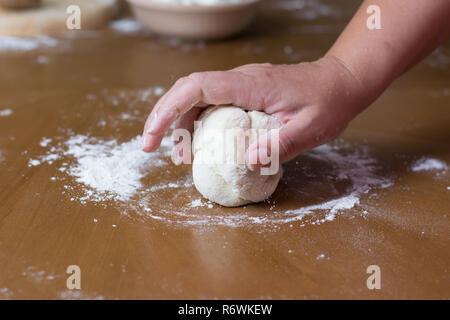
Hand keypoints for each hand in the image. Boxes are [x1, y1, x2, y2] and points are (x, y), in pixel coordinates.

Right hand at [141, 56, 367, 168]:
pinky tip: (200, 144)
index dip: (169, 108)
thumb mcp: (311, 129)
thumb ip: (280, 145)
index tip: (153, 136)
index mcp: (251, 84)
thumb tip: (246, 162)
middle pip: (188, 90)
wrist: (340, 83)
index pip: (198, 87)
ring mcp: (241, 85)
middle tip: (151, 149)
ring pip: (197, 98)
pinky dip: (198, 123)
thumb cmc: (328, 103)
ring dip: (180, 124)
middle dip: (163, 117)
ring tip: (180, 156)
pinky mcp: (244, 93)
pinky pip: (212, 104)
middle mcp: (240, 80)